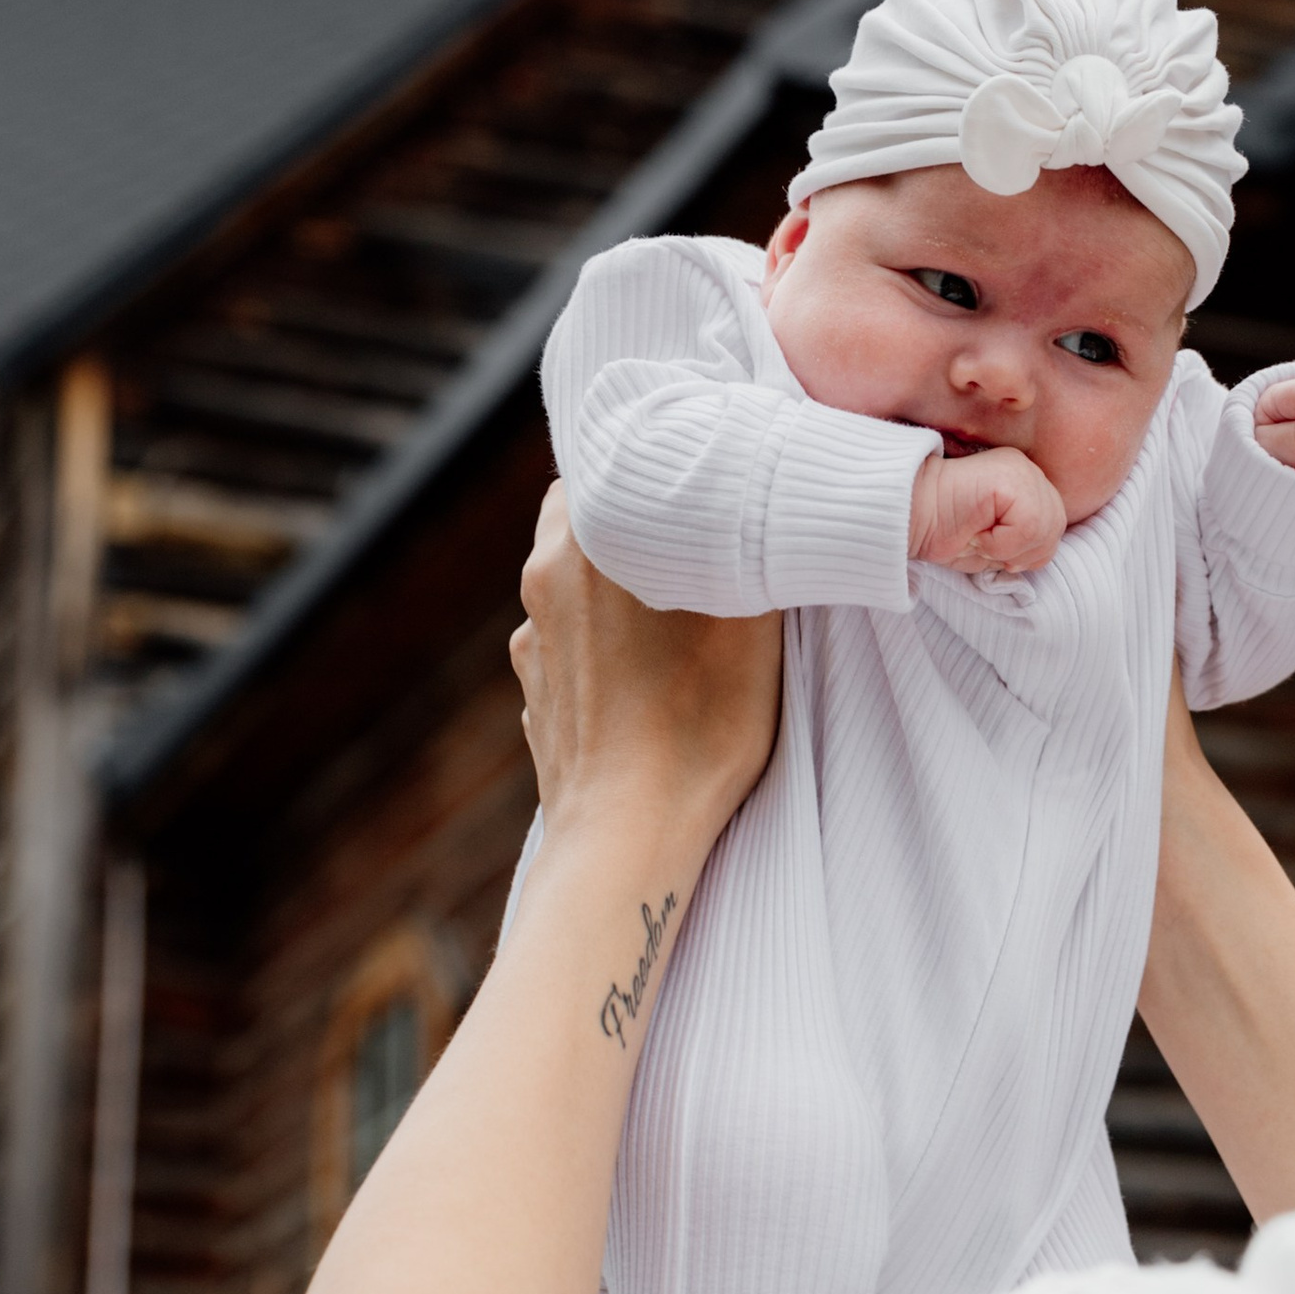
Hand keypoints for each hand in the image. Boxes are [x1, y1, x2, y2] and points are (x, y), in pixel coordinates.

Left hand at [511, 485, 781, 858]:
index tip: (697, 482)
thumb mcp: (752, 621)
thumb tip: (761, 503)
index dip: (652, 464)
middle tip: (699, 547)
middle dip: (638, 525)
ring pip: (577, 585)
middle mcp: (546, 580)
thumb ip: (750, 551)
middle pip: (591, 518)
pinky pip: (571, 646)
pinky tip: (649, 679)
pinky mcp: (536, 695)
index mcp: (587, 541)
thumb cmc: (697, 723)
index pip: (605, 458)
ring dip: (619, 590)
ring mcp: (533, 643)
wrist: (627, 835)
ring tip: (680, 623)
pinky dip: (604, 648)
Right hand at [908, 442, 1066, 576]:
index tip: (993, 550)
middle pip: (1056, 526)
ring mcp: (1020, 470)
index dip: (1028, 551)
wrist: (905, 516)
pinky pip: (1029, 525)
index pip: (1053, 525)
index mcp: (1024, 483)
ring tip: (980, 539)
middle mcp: (1027, 470)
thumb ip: (1023, 541)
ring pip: (1046, 527)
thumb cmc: (942, 531)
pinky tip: (978, 533)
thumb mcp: (993, 542)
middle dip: (1024, 552)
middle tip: (986, 548)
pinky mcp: (1011, 477)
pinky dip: (1003, 542)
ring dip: (1010, 548)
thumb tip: (1040, 554)